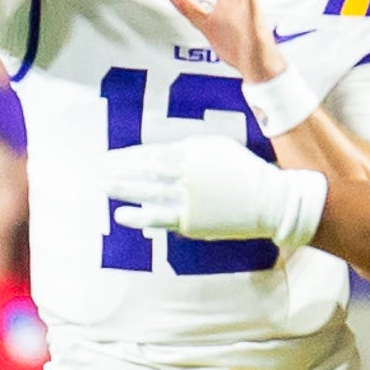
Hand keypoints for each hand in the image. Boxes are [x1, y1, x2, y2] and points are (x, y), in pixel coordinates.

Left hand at [105, 136, 322, 250]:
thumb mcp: (218, 148)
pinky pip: (160, 218)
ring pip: (149, 191)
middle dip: (119, 169)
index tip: (109, 157)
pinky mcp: (193, 220)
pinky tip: (121, 214)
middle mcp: (188, 172)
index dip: (128, 156)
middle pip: (146, 169)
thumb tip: (161, 154)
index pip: (152, 153)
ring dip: (123, 188)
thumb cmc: (244, 172)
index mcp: (193, 151)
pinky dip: (139, 217)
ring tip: (102, 186)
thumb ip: (189, 149)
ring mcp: (189, 197)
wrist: (271, 201)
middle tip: (98, 169)